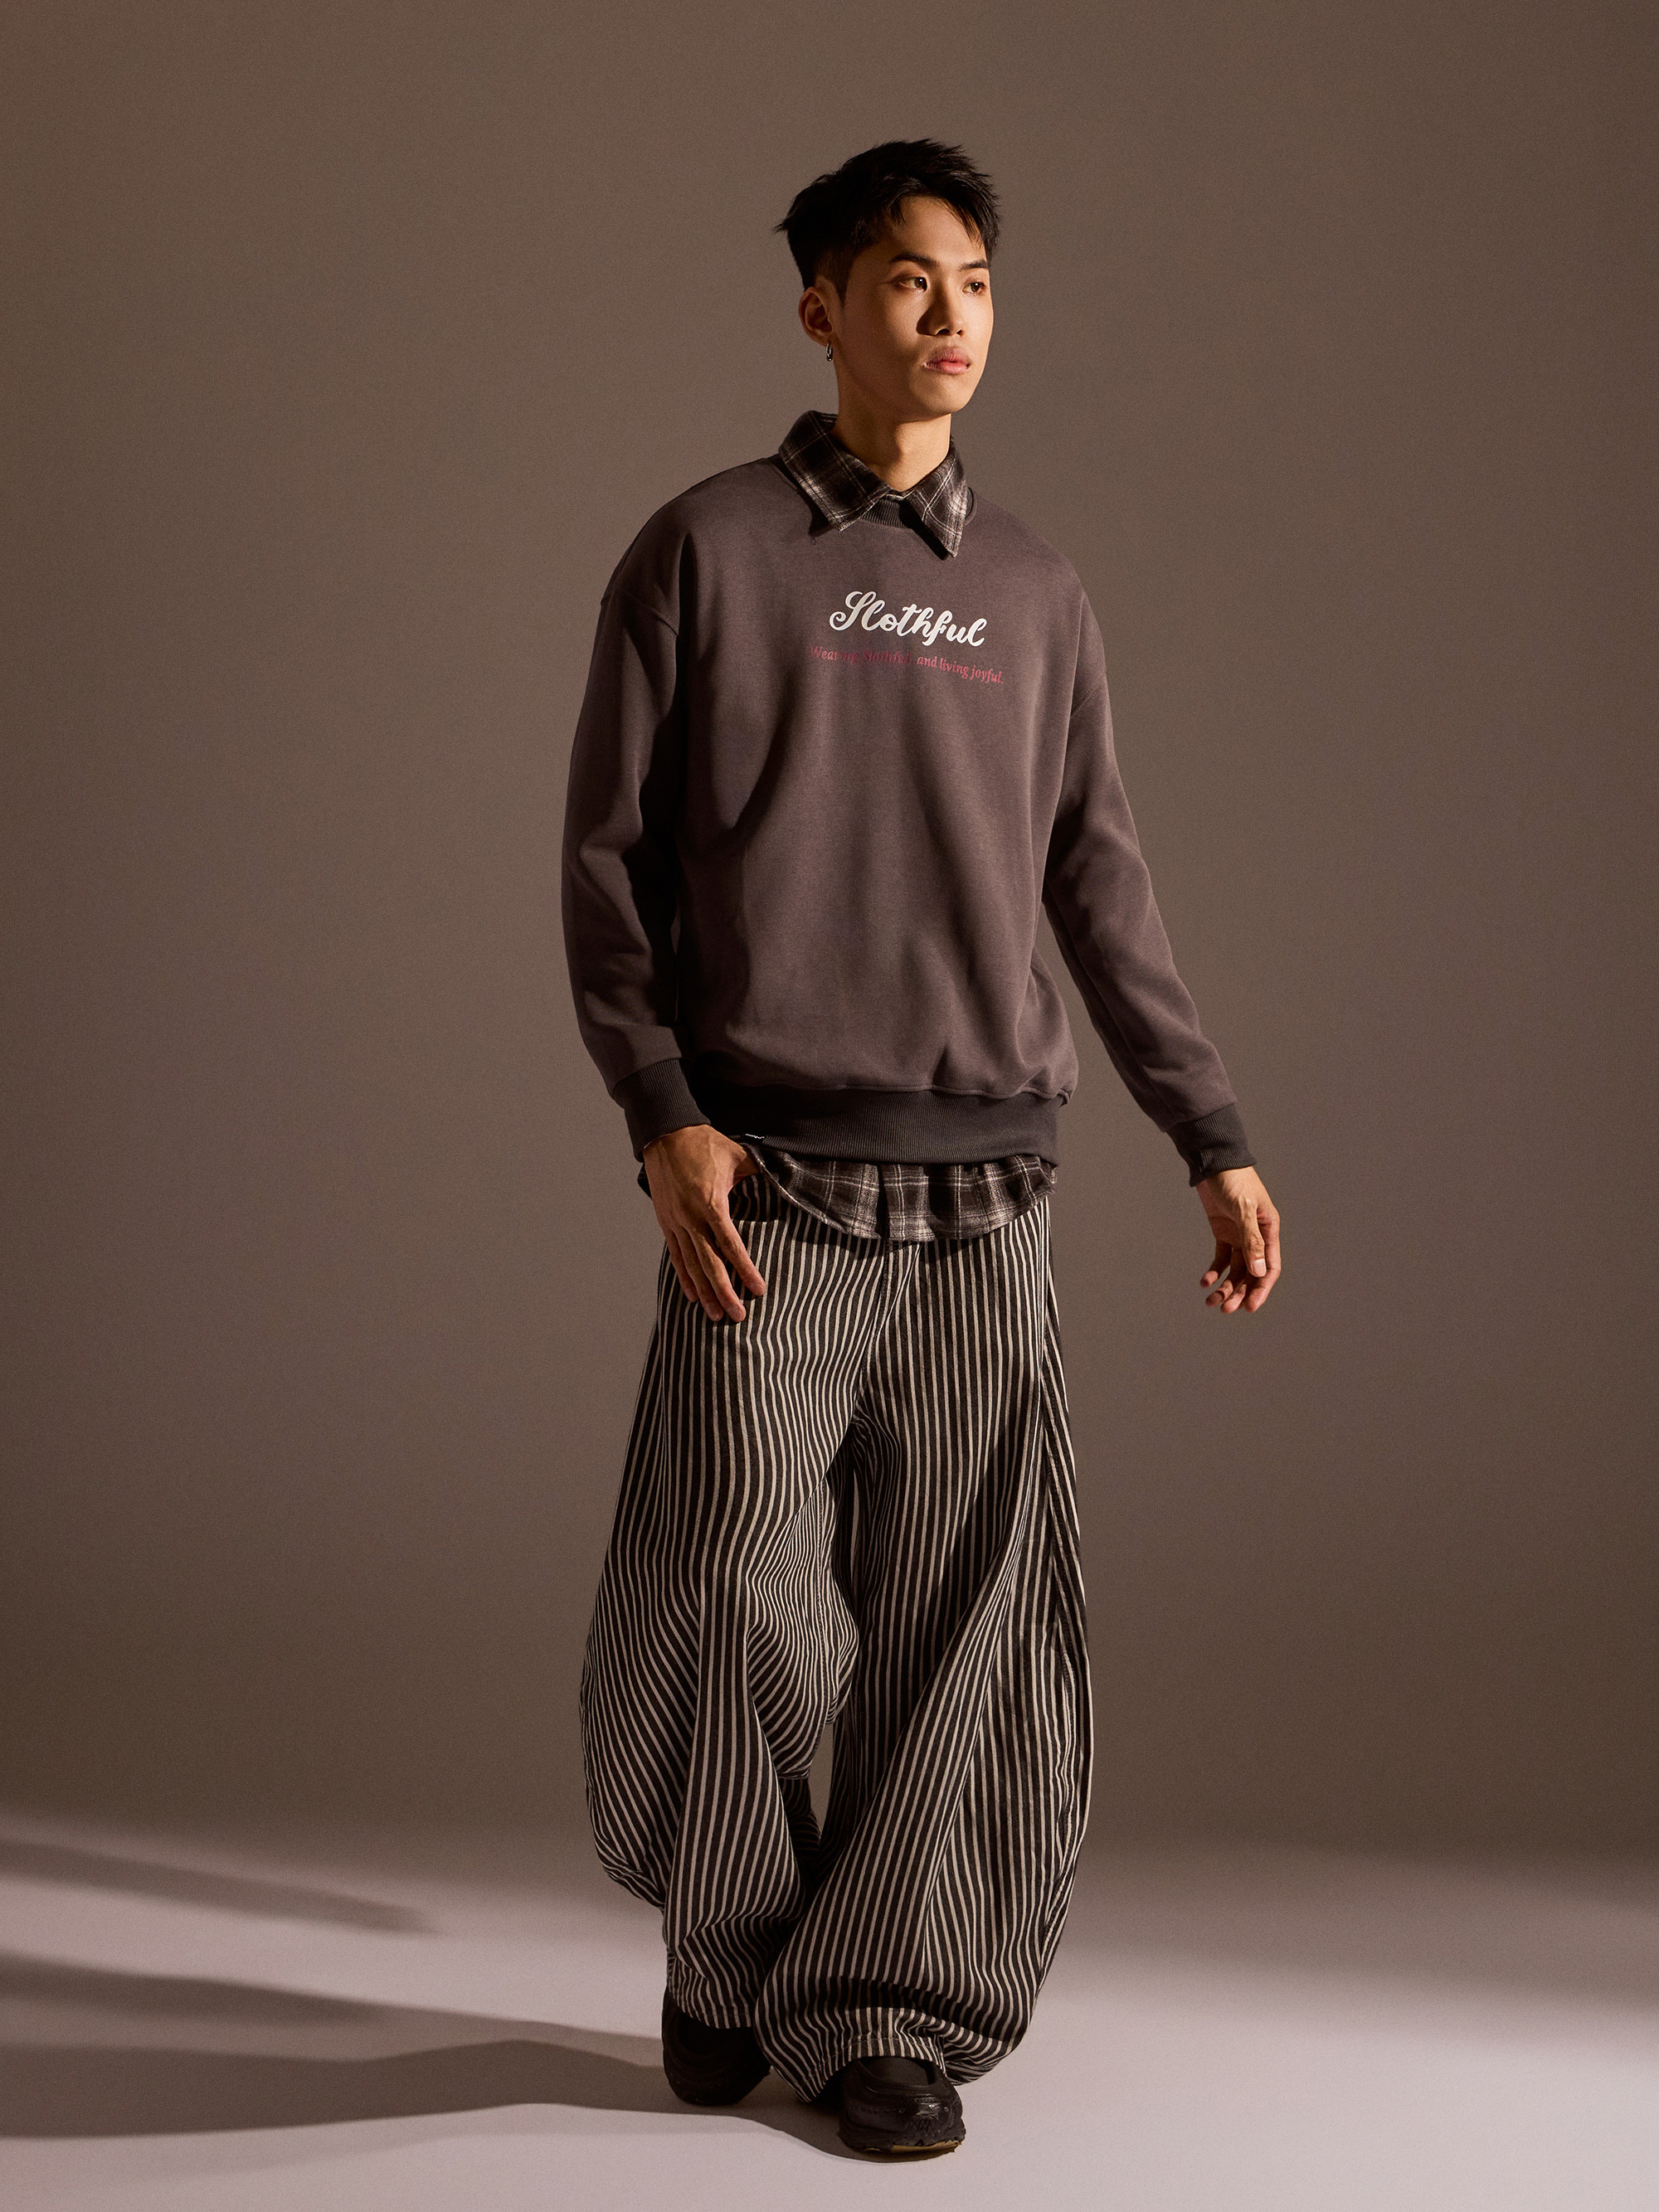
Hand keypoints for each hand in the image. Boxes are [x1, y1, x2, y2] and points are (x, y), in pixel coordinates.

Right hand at [642, 1124, 766, 1321]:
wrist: (665, 1133)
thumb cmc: (704, 1142)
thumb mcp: (737, 1154)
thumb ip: (759, 1171)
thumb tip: (786, 1177)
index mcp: (711, 1202)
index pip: (731, 1244)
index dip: (745, 1269)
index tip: (758, 1290)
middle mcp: (691, 1217)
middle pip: (709, 1263)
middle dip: (724, 1292)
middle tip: (738, 1316)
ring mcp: (676, 1222)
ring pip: (691, 1265)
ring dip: (704, 1292)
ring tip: (716, 1316)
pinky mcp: (666, 1222)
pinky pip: (676, 1256)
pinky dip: (684, 1277)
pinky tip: (693, 1296)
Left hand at [1197, 1165, 1280, 1313]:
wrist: (1213, 1161)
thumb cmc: (1233, 1180)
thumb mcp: (1243, 1209)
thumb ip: (1251, 1241)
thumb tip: (1259, 1273)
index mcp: (1269, 1230)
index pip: (1269, 1267)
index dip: (1261, 1289)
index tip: (1250, 1307)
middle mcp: (1256, 1235)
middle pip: (1251, 1273)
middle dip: (1240, 1293)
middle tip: (1225, 1309)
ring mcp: (1239, 1235)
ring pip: (1235, 1269)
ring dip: (1225, 1287)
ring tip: (1210, 1301)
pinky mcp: (1223, 1232)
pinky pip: (1220, 1258)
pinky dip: (1213, 1272)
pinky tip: (1204, 1282)